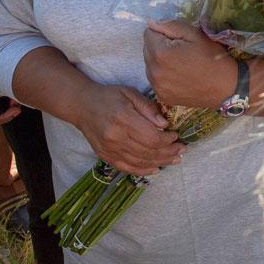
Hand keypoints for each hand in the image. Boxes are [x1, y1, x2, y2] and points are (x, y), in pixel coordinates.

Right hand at [65, 82, 182, 175]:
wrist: (82, 106)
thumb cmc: (109, 96)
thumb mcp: (130, 93)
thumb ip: (148, 108)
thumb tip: (164, 124)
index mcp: (123, 119)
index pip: (151, 137)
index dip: (168, 140)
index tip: (176, 136)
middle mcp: (115, 137)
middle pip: (148, 152)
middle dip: (169, 152)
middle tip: (182, 150)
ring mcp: (109, 149)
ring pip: (140, 162)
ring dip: (160, 162)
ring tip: (174, 159)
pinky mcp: (105, 156)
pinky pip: (127, 168)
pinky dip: (143, 170)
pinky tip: (156, 168)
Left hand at [142, 20, 236, 109]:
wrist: (226, 88)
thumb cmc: (213, 58)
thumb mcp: (195, 34)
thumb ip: (171, 25)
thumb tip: (152, 23)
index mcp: (161, 53)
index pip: (148, 33)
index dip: (164, 32)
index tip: (179, 39)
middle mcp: (154, 71)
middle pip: (147, 49)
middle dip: (159, 45)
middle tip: (181, 51)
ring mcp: (157, 86)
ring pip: (149, 64)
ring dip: (159, 60)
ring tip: (180, 63)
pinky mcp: (162, 96)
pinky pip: (155, 79)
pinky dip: (163, 74)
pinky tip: (179, 75)